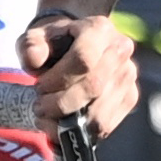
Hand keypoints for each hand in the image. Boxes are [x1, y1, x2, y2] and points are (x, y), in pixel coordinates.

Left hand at [21, 10, 137, 133]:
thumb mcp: (35, 38)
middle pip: (94, 87)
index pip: (84, 59)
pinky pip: (106, 125)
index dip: (58, 79)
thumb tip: (34, 59)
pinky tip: (64, 127)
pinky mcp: (130, 97)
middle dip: (61, 104)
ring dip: (69, 123)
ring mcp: (128, 75)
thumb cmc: (54, 44)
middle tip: (40, 107)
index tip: (39, 87)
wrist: (77, 46)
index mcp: (99, 29)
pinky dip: (81, 132)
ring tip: (49, 119)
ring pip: (100, 112)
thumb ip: (30, 46)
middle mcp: (121, 50)